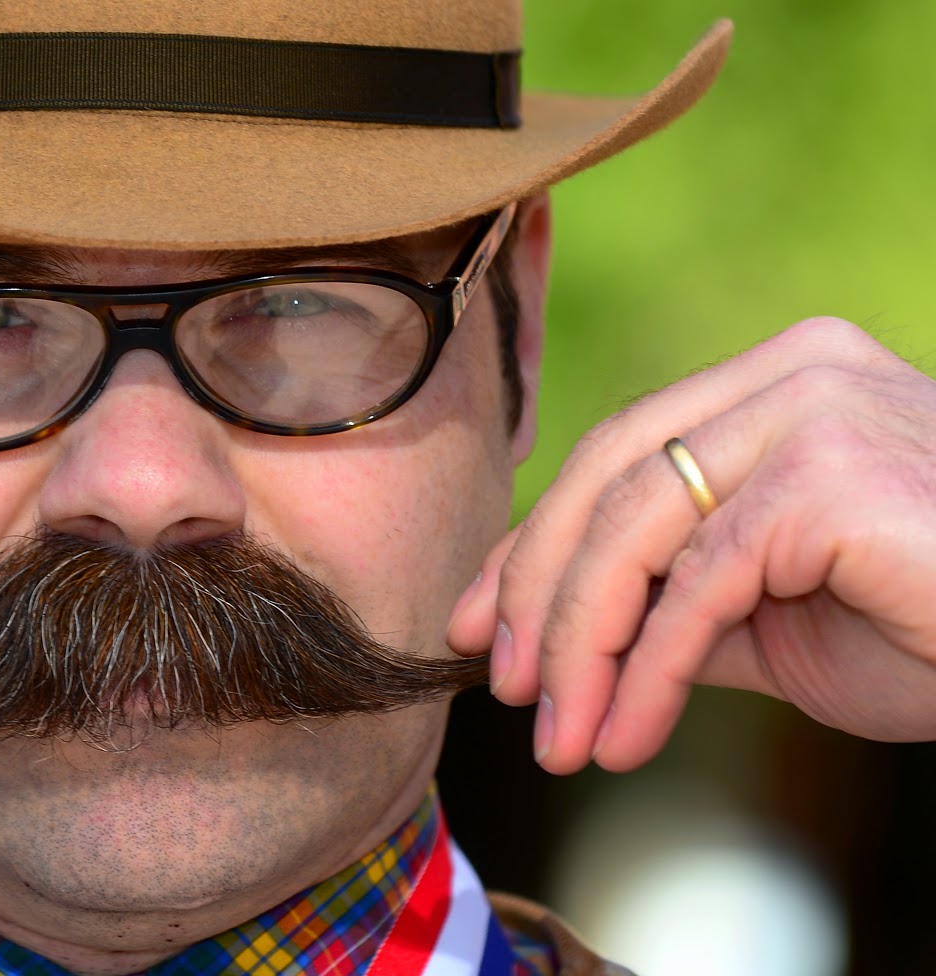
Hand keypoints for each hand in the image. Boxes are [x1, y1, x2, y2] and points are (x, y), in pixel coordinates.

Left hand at [447, 317, 935, 773]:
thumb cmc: (934, 628)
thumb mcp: (772, 611)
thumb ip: (670, 598)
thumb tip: (551, 633)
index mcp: (777, 380)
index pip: (619, 453)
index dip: (533, 542)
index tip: (478, 625)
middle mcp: (794, 370)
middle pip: (608, 479)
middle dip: (536, 593)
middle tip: (504, 689)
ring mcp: (816, 411)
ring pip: (636, 533)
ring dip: (579, 648)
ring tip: (560, 736)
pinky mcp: (832, 479)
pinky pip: (697, 587)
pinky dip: (644, 670)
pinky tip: (621, 734)